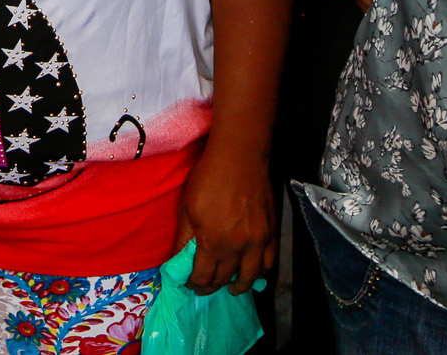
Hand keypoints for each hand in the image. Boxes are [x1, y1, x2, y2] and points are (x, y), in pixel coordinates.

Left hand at [174, 151, 277, 295]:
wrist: (239, 157)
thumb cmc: (208, 179)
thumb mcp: (187, 208)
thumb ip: (183, 239)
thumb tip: (175, 261)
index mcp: (213, 243)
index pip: (203, 276)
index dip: (194, 284)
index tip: (189, 284)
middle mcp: (237, 248)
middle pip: (224, 279)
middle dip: (212, 286)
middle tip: (204, 287)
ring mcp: (257, 242)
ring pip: (250, 276)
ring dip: (239, 286)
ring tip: (231, 288)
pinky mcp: (271, 233)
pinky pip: (269, 262)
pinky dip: (260, 272)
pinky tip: (253, 273)